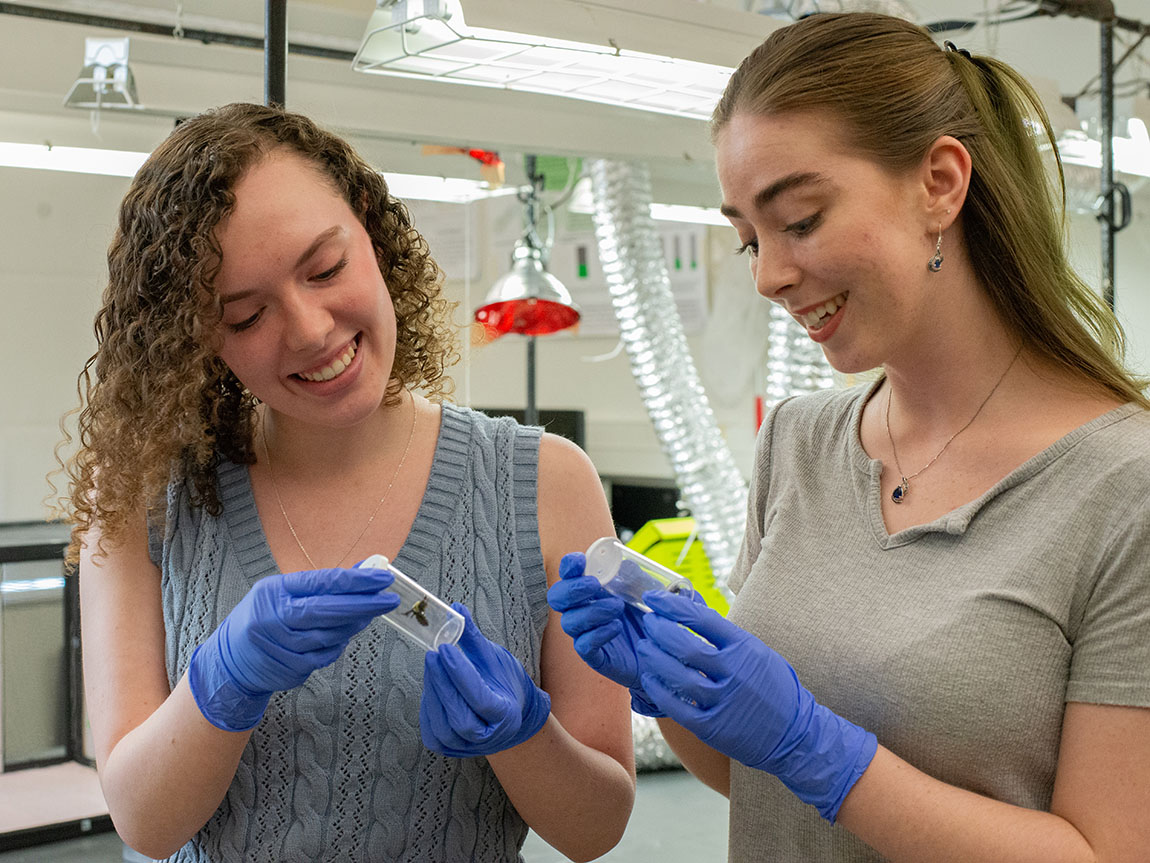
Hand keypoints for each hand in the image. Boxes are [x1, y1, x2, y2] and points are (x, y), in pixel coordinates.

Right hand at [188, 566, 399, 731]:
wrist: (230, 659)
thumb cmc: (266, 616)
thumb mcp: (284, 591)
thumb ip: (323, 584)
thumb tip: (366, 571)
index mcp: (275, 591)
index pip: (322, 582)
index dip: (357, 580)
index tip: (383, 578)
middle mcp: (275, 617)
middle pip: (327, 610)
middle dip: (364, 604)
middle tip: (390, 599)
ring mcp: (280, 646)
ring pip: (330, 635)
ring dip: (355, 625)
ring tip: (369, 615)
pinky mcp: (288, 668)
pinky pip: (325, 656)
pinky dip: (339, 645)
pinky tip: (344, 635)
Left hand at [419, 603, 551, 757]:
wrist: (509, 716)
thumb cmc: (504, 684)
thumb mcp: (495, 659)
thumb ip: (473, 638)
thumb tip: (456, 609)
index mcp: (506, 715)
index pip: (480, 697)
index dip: (460, 673)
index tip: (446, 648)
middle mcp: (488, 738)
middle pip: (459, 716)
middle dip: (443, 683)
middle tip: (433, 654)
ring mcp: (467, 748)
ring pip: (443, 725)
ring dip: (434, 693)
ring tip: (433, 667)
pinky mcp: (448, 748)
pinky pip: (432, 729)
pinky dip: (429, 706)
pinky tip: (432, 684)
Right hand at [546, 552, 663, 715]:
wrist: (665, 653)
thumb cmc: (651, 616)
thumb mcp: (649, 592)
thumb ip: (639, 577)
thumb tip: (628, 564)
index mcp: (593, 589)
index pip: (569, 575)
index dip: (568, 566)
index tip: (580, 561)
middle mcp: (584, 609)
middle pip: (557, 597)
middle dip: (572, 588)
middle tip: (595, 584)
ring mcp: (587, 633)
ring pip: (569, 622)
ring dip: (591, 611)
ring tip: (617, 607)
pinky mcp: (595, 655)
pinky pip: (583, 645)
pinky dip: (597, 634)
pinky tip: (616, 627)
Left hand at [636, 591, 876, 821]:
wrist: (795, 734)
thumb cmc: (772, 686)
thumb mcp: (757, 652)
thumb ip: (727, 636)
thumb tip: (690, 611)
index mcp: (745, 647)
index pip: (702, 618)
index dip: (673, 605)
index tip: (653, 598)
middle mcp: (734, 672)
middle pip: (685, 645)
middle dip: (659, 630)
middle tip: (647, 623)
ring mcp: (723, 701)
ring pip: (676, 675)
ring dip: (654, 659)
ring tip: (643, 648)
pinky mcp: (713, 727)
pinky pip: (677, 707)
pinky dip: (658, 691)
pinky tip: (648, 679)